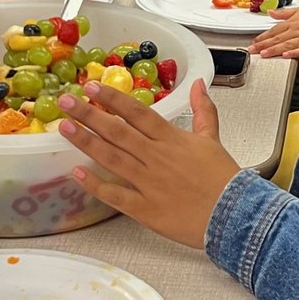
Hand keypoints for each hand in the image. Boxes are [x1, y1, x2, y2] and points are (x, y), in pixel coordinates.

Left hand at [59, 79, 240, 247]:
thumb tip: (199, 84)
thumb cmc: (223, 179)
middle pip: (117, 132)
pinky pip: (115, 195)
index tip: (91, 87)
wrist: (234, 215)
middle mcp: (156, 157)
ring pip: (111, 158)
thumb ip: (203, 110)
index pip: (137, 113)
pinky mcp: (144, 209)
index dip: (112, 98)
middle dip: (89, 114)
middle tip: (66, 102)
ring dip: (86, 142)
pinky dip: (95, 184)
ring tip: (64, 128)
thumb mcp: (213, 138)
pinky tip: (76, 173)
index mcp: (171, 139)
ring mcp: (148, 183)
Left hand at [248, 7, 298, 59]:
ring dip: (275, 49)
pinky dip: (295, 53)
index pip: (274, 30)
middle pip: (278, 39)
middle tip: (253, 50)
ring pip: (287, 45)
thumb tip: (270, 12)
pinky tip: (286, 55)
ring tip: (265, 54)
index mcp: (292, 23)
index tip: (254, 42)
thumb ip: (283, 13)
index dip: (263, 36)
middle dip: (264, 45)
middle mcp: (297, 31)